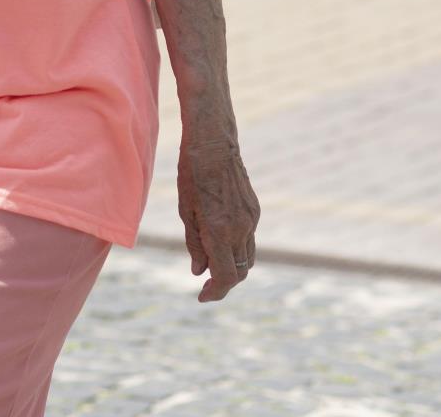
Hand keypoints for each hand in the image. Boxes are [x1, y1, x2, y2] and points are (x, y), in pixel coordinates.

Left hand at [176, 134, 259, 302]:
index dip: (216, 292)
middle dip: (224, 283)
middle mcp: (240, 229)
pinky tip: (221, 239)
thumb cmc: (192, 175)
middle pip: (241, 272)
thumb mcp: (186, 212)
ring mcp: (251, 219)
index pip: (226, 277)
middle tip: (206, 285)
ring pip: (248, 257)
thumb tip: (200, 272)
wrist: (214, 144)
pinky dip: (237, 247)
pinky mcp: (255, 210)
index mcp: (219, 231)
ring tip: (212, 264)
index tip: (202, 296)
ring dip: (233, 266)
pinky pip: (249, 238)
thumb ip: (195, 245)